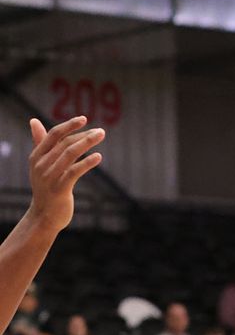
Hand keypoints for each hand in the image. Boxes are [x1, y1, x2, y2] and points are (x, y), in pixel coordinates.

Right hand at [27, 117, 103, 233]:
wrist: (44, 215)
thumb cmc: (46, 185)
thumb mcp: (41, 163)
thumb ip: (40, 142)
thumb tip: (33, 120)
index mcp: (36, 156)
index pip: (53, 135)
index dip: (68, 125)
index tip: (84, 118)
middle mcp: (40, 165)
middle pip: (64, 143)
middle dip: (84, 135)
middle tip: (102, 132)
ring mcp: (49, 177)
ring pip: (70, 154)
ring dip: (87, 143)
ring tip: (101, 136)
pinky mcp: (59, 189)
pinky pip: (74, 172)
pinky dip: (87, 162)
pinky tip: (98, 156)